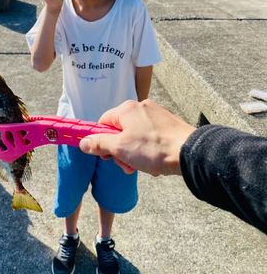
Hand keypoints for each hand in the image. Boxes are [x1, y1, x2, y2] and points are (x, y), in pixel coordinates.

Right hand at [79, 99, 195, 176]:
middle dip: (121, 151)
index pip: (103, 122)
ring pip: (136, 135)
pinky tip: (156, 163)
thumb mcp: (120, 148)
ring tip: (145, 167)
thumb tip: (83, 142)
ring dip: (135, 154)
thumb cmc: (153, 149)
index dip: (101, 141)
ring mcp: (157, 114)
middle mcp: (141, 106)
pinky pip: (152, 136)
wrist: (189, 152)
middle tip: (127, 166)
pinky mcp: (169, 123)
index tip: (106, 156)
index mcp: (126, 109)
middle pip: (120, 130)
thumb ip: (99, 143)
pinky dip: (150, 150)